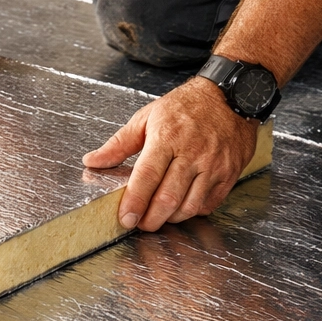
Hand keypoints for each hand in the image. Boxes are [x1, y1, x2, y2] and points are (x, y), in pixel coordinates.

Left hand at [83, 78, 256, 230]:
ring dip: (172, 218)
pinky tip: (183, 204)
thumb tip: (92, 161)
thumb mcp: (147, 117)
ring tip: (160, 215)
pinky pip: (209, 204)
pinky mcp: (229, 174)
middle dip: (151, 218)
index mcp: (167, 138)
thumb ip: (119, 144)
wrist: (229, 96)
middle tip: (141, 224)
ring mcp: (214, 165)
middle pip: (168, 197)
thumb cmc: (186, 106)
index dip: (135, 201)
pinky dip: (193, 210)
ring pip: (190, 206)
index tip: (126, 218)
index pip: (147, 177)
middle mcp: (192, 153)